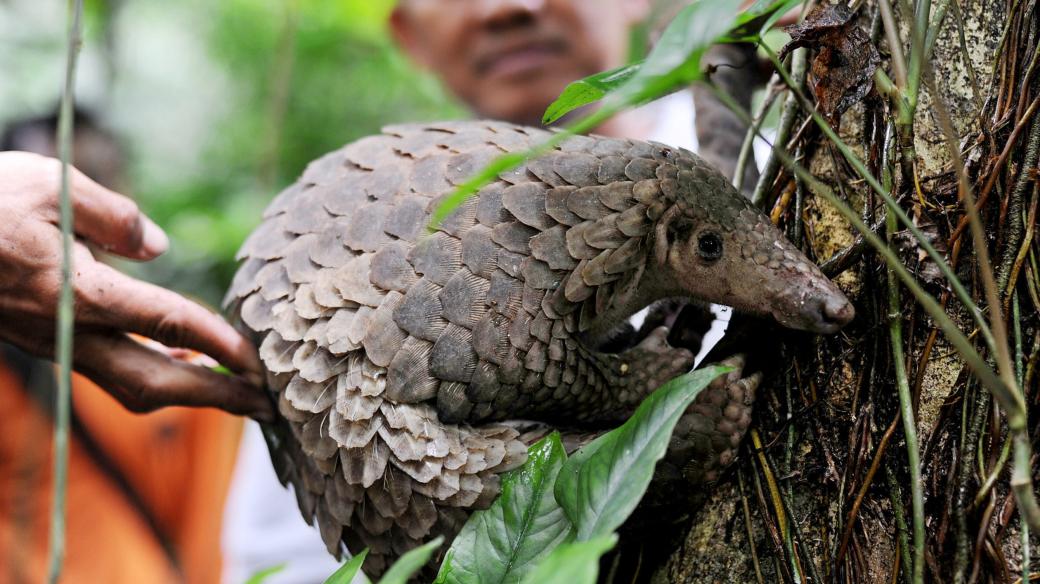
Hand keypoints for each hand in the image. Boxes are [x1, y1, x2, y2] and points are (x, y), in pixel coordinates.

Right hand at [0, 151, 271, 419]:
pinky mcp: (47, 342)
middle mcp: (70, 330)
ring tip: (239, 393)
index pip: (167, 322)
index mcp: (79, 291)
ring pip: (132, 386)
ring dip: (190, 394)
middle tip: (270, 408)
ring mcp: (57, 343)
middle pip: (157, 382)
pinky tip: (178, 358)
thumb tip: (158, 246)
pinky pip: (109, 371)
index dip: (218, 343)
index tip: (259, 362)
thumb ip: (113, 216)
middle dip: (218, 398)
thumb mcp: (52, 184)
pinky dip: (153, 374)